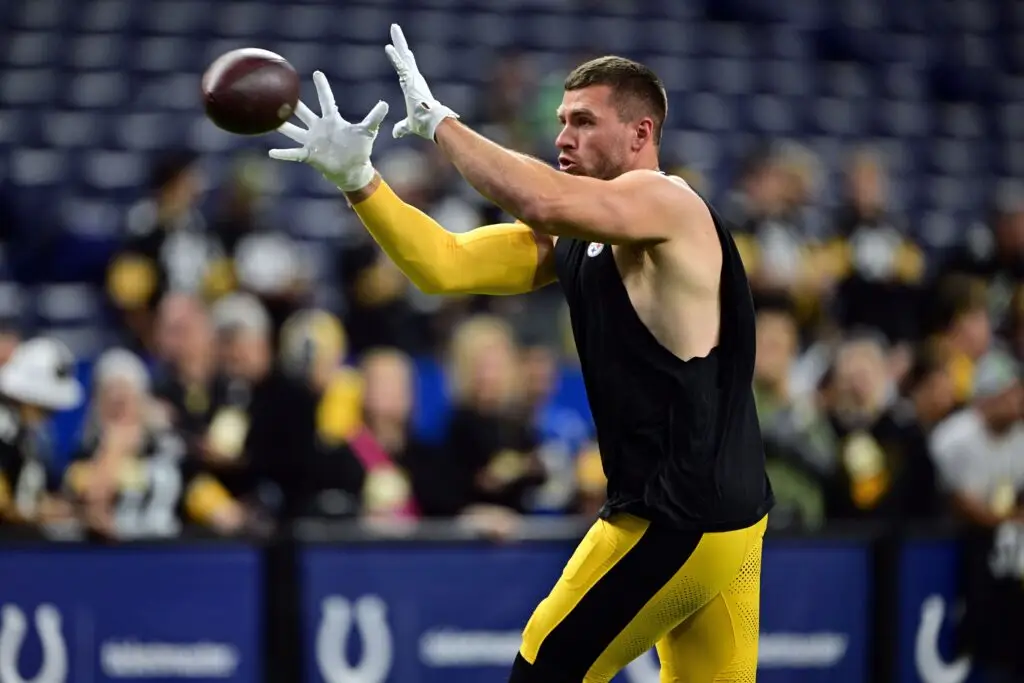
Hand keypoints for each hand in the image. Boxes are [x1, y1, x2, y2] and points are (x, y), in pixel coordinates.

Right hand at [268, 71, 388, 191]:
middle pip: (304, 112)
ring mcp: (312, 141)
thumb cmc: (360, 150)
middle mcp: (319, 128)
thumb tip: (385, 103)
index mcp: (332, 120)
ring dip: (282, 126)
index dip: (322, 87)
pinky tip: (271, 152)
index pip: (326, 99)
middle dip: (294, 103)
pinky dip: (283, 153)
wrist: (353, 170)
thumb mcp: (368, 132)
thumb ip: (374, 117)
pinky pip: (293, 153)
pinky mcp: (309, 155)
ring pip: (293, 130)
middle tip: (281, 90)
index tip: (317, 73)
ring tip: (269, 119)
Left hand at [384, 23, 458, 139]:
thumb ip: (402, 127)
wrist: (434, 125)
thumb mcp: (409, 125)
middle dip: (400, 42)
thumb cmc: (425, 125)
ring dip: (398, 41)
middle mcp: (414, 79)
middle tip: (394, 28)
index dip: (400, 58)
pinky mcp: (412, 82)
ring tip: (394, 27)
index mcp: (413, 87)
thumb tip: (395, 133)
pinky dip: (395, 58)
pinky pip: (401, 67)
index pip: (404, 69)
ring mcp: (414, 79)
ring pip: (404, 56)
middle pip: (405, 56)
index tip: (394, 47)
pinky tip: (388, 47)